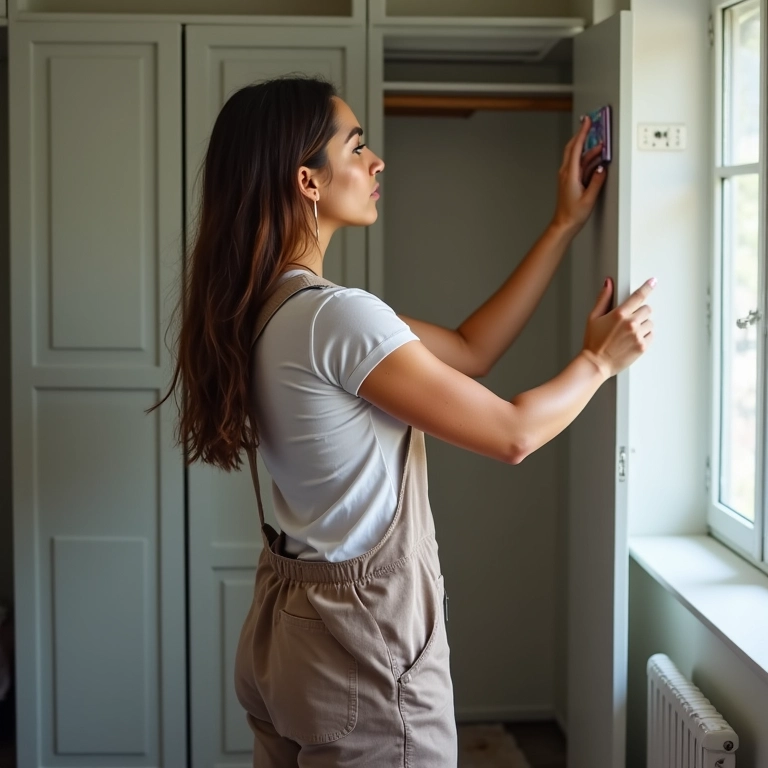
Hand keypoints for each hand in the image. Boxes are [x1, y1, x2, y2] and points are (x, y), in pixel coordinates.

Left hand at [552, 116, 607, 233]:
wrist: (563, 224)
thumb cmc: (573, 214)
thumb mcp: (589, 198)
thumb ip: (596, 181)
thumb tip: (602, 168)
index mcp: (570, 175)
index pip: (576, 148)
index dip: (582, 133)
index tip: (586, 122)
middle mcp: (566, 173)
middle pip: (573, 148)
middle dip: (582, 134)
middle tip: (589, 124)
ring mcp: (567, 176)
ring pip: (578, 156)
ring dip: (589, 149)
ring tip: (602, 146)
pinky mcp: (570, 180)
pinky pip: (579, 165)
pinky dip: (587, 159)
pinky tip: (596, 159)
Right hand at [581, 277, 655, 377]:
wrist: (596, 364)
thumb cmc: (593, 342)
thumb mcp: (593, 317)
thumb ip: (603, 298)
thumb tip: (608, 283)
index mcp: (619, 314)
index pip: (638, 296)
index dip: (647, 287)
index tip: (653, 282)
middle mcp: (631, 323)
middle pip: (647, 309)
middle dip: (640, 313)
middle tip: (629, 322)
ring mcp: (638, 335)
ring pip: (650, 323)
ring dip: (643, 325)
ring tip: (629, 334)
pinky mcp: (642, 346)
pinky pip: (651, 335)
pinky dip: (645, 336)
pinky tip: (632, 340)